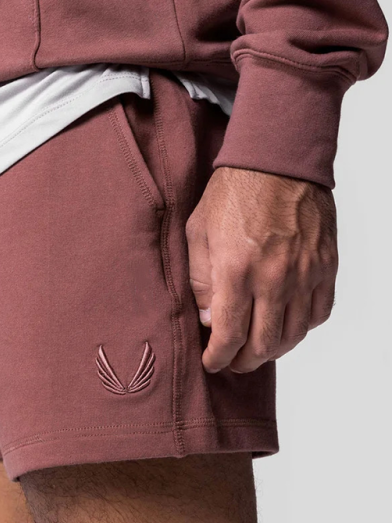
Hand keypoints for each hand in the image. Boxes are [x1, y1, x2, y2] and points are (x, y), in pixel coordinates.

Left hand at [187, 167, 337, 373]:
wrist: (277, 160)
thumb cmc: (232, 192)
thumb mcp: (198, 231)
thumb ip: (200, 280)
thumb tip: (209, 319)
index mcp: (236, 269)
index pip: (229, 335)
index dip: (218, 358)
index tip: (211, 363)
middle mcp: (274, 277)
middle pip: (263, 344)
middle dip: (243, 362)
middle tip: (232, 362)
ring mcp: (305, 273)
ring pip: (293, 335)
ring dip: (273, 350)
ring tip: (257, 349)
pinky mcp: (325, 265)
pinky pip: (319, 312)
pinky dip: (302, 328)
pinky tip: (286, 325)